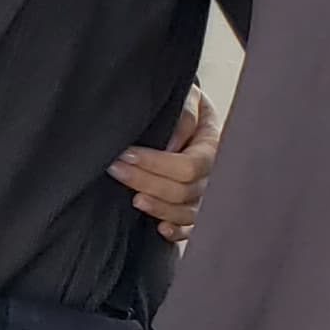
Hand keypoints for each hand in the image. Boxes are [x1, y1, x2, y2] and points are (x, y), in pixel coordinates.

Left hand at [107, 90, 220, 244]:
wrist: (188, 115)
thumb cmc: (185, 106)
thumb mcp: (188, 97)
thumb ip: (183, 114)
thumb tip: (170, 145)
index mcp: (212, 146)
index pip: (189, 166)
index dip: (156, 164)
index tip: (126, 155)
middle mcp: (214, 175)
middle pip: (184, 191)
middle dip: (147, 182)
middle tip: (116, 170)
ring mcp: (207, 196)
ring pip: (187, 213)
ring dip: (159, 208)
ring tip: (134, 199)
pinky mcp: (196, 211)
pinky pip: (192, 230)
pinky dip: (177, 232)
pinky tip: (160, 228)